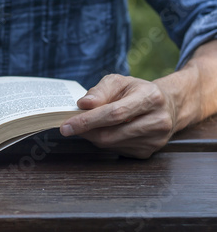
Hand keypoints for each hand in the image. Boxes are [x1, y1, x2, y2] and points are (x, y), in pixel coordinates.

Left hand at [59, 74, 175, 158]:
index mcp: (151, 98)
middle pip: (111, 133)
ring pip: (111, 144)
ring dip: (93, 136)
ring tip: (88, 124)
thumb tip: (83, 105)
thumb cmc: (137, 91)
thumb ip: (100, 91)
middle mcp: (158, 121)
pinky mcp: (148, 152)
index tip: (66, 125)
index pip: (114, 113)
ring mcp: (155, 140)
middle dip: (85, 131)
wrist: (167, 105)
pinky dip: (105, 142)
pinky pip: (116, 150)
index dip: (88, 120)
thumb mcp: (119, 82)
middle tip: (68, 127)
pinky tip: (106, 131)